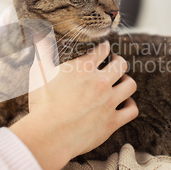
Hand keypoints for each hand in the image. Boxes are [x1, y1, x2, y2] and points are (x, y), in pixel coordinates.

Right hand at [9, 36, 137, 169]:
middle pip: (121, 64)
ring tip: (121, 82)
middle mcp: (100, 82)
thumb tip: (38, 33)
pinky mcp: (112, 122)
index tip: (103, 50)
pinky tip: (123, 105)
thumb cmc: (42, 104)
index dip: (104, 48)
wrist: (49, 136)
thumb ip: (43, 51)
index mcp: (83, 68)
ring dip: (127, 82)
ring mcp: (108, 102)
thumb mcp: (39, 73)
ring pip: (130, 85)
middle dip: (118, 62)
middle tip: (114, 64)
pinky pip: (132, 110)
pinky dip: (130, 105)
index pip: (102, 50)